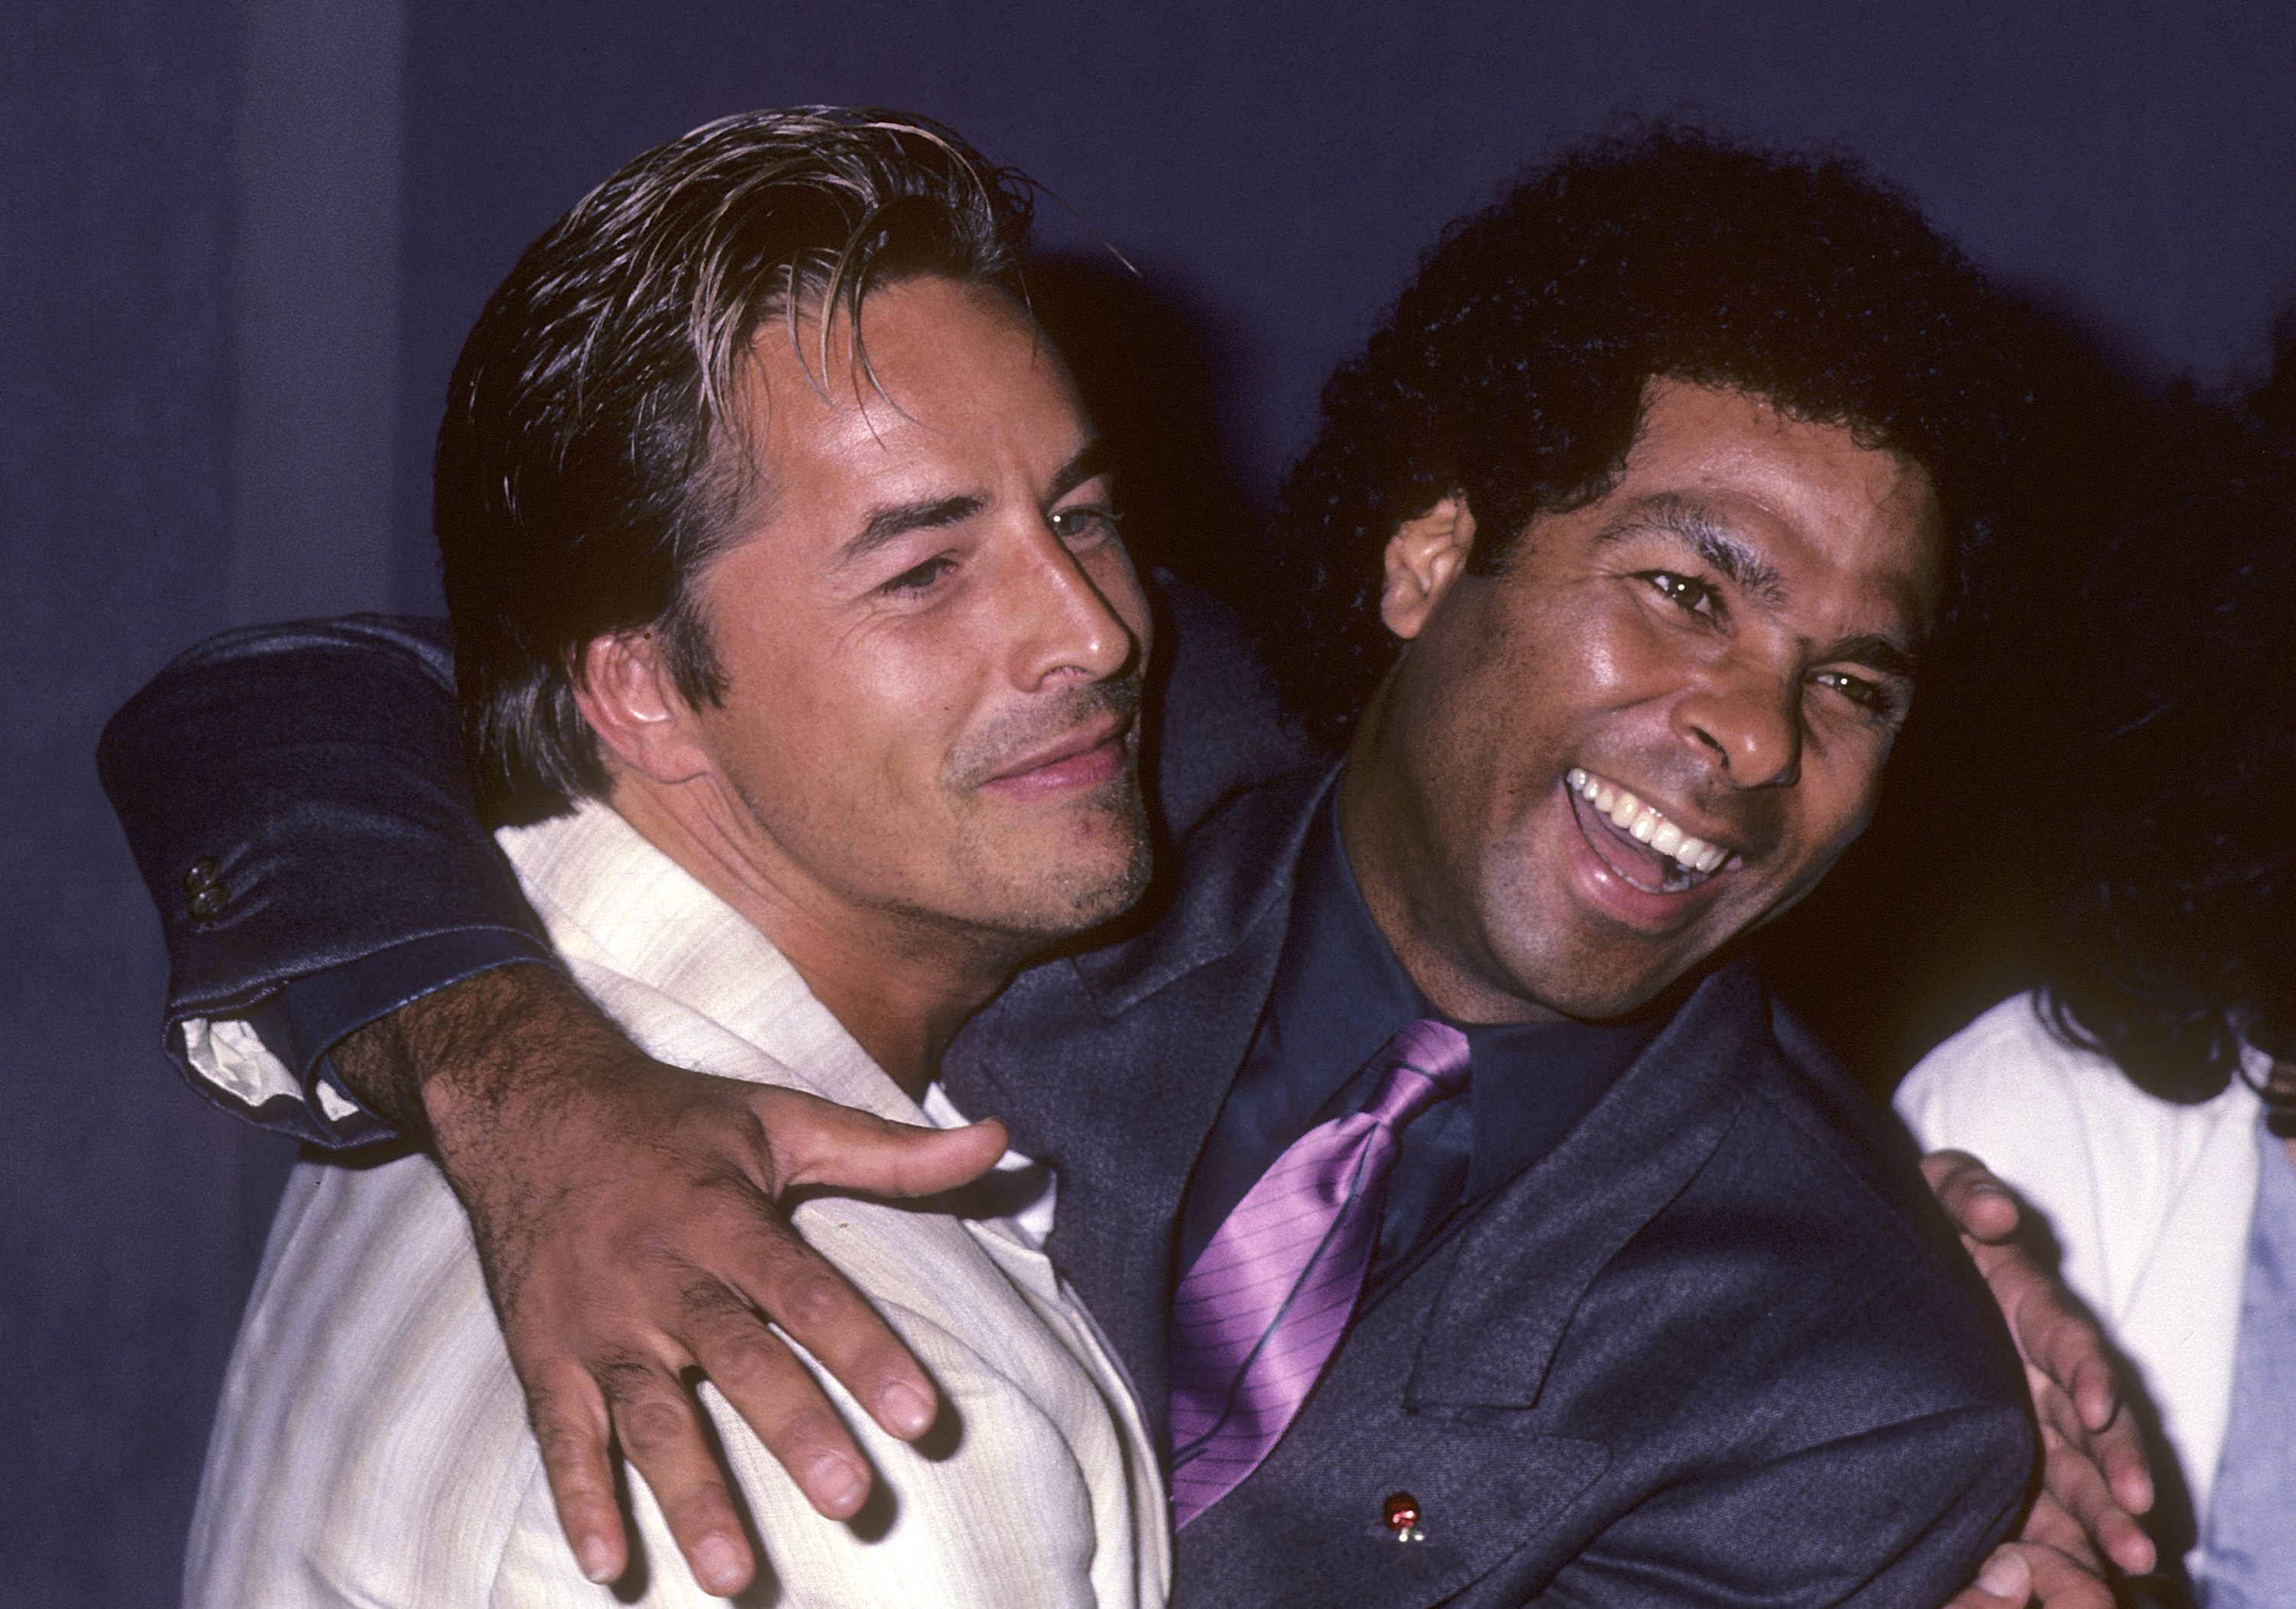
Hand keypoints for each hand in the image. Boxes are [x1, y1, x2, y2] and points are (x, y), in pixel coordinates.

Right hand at [334, 964, 1007, 1596]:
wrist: (527, 1104)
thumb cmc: (672, 1119)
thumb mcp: (782, 1118)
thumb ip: (891, 1150)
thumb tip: (998, 1140)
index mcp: (723, 1217)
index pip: (805, 1291)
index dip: (863, 1352)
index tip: (920, 1416)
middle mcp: (661, 1275)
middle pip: (736, 1359)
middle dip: (794, 1431)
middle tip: (852, 1500)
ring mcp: (598, 1324)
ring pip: (649, 1417)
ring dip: (690, 1496)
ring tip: (733, 1574)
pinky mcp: (545, 1356)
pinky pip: (560, 1436)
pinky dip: (579, 1500)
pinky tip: (607, 1565)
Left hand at [1923, 1149, 2157, 1600]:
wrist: (1878, 1250)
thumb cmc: (1921, 1216)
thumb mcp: (1936, 1190)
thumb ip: (1965, 1190)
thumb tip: (1994, 1213)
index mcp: (2027, 1305)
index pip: (2065, 1340)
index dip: (2083, 1370)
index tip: (2096, 1406)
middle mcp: (2038, 1364)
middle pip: (2089, 1418)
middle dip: (2117, 1464)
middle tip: (2137, 1511)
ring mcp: (2025, 1406)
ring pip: (2077, 1461)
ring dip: (2106, 1507)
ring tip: (2132, 1553)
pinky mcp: (2000, 1439)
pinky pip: (2040, 1487)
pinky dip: (2064, 1523)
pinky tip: (2084, 1564)